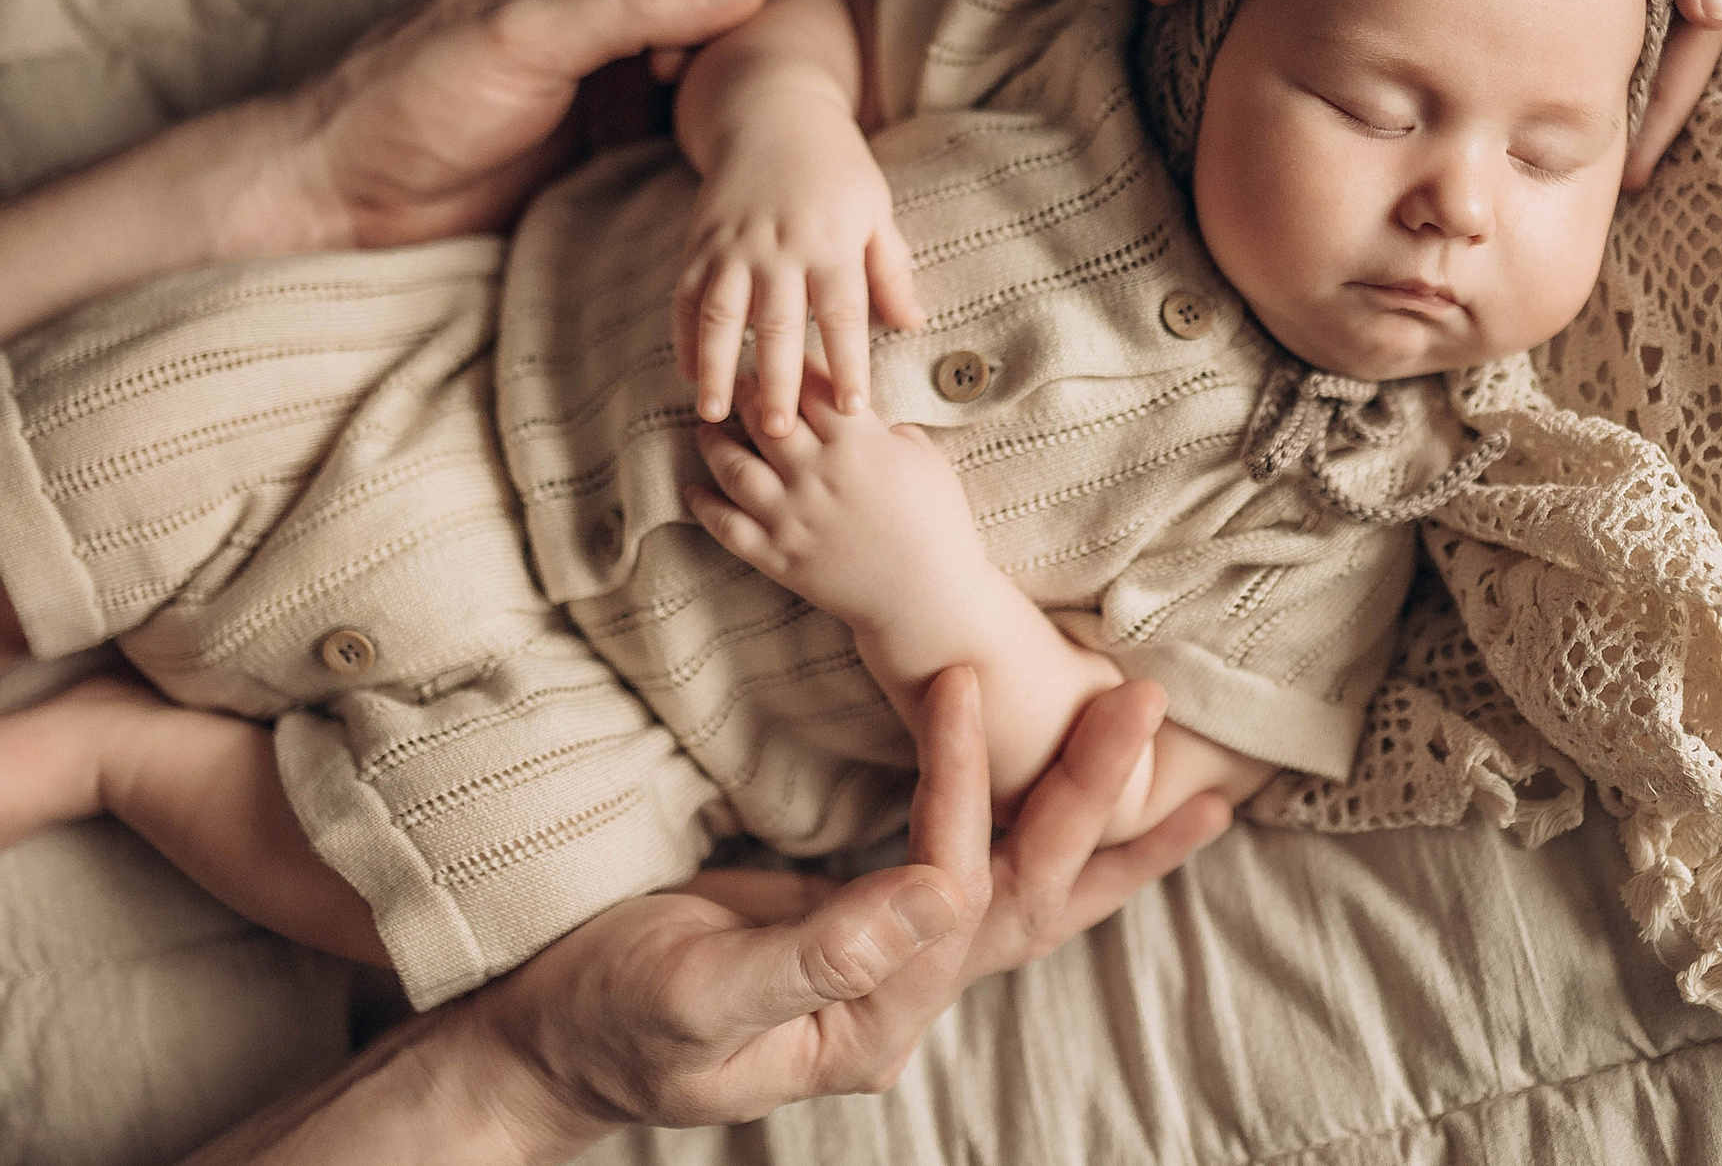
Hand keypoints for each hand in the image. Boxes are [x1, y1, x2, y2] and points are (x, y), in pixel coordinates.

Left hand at [253, 0, 771, 253]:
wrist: (346, 198)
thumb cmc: (410, 99)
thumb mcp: (522, 35)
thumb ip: (631, 4)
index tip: (681, 51)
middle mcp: (606, 13)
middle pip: (722, 7)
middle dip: (732, 48)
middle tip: (681, 103)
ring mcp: (609, 81)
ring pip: (710, 72)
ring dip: (720, 102)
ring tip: (690, 144)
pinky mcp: (606, 145)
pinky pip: (681, 134)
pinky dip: (699, 147)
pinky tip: (682, 173)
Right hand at [473, 669, 1230, 1144]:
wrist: (548, 1042)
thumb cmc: (604, 1021)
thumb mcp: (692, 994)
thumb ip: (813, 956)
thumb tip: (935, 895)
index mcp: (867, 1028)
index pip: (952, 895)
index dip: (964, 786)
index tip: (960, 680)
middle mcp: (902, 1005)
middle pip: (1028, 898)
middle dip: (1095, 802)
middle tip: (1146, 704)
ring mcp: (893, 972)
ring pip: (1022, 890)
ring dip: (1095, 819)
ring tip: (1173, 757)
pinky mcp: (872, 932)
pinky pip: (978, 875)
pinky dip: (1037, 825)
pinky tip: (1085, 792)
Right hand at [675, 60, 923, 432]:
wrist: (773, 113)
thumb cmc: (836, 167)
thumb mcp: (875, 210)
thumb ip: (892, 269)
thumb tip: (914, 324)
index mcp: (832, 243)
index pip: (843, 315)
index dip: (848, 364)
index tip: (853, 411)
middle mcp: (780, 247)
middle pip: (779, 324)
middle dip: (779, 381)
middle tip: (779, 432)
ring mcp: (734, 245)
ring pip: (721, 316)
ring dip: (717, 368)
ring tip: (715, 415)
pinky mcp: (700, 242)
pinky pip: (687, 297)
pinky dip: (685, 337)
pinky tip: (691, 375)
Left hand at [685, 371, 978, 626]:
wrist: (926, 600)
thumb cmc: (939, 528)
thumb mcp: (928, 463)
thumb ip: (895, 433)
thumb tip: (874, 421)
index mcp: (857, 443)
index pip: (812, 386)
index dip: (795, 366)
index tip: (784, 357)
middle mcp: (815, 473)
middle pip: (764, 417)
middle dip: (746, 393)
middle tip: (737, 384)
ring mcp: (791, 515)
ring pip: (733, 465)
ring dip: (713, 442)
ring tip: (706, 429)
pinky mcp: (777, 556)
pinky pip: (726, 526)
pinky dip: (703, 505)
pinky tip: (692, 490)